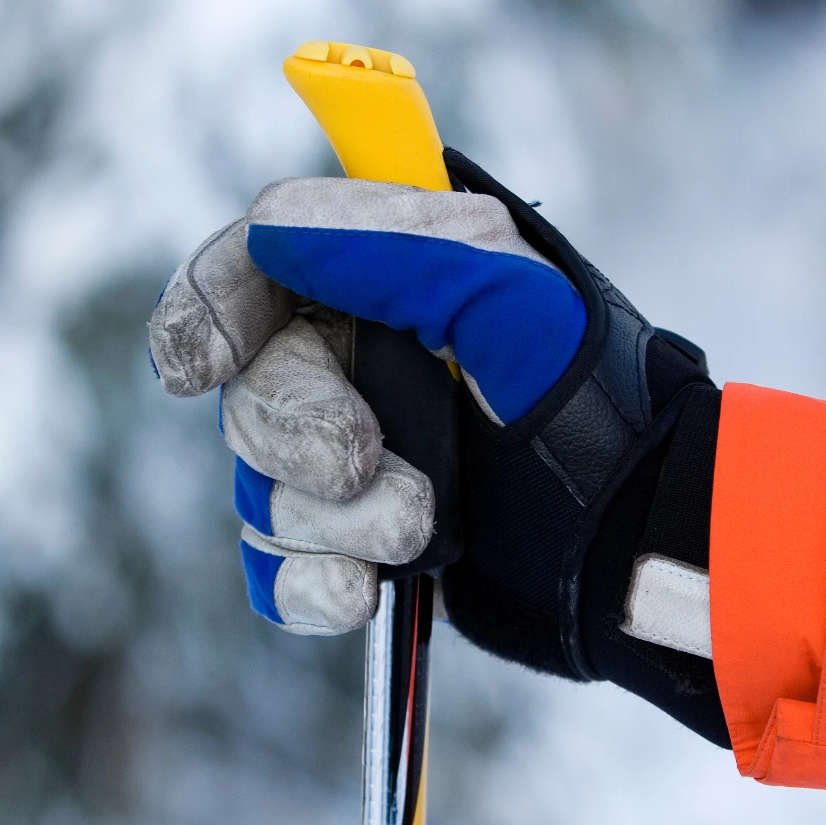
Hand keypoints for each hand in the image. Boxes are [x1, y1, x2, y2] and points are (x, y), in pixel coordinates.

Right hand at [150, 151, 727, 744]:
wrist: (627, 531)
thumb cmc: (584, 397)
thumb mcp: (510, 295)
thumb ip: (394, 246)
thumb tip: (272, 231)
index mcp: (384, 282)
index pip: (255, 267)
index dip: (209, 305)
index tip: (198, 361)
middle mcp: (358, 363)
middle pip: (252, 388)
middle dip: (301, 431)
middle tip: (367, 458)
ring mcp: (355, 456)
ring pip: (263, 486)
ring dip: (335, 516)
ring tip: (422, 526)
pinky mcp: (361, 539)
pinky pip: (282, 569)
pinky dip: (312, 585)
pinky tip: (362, 593)